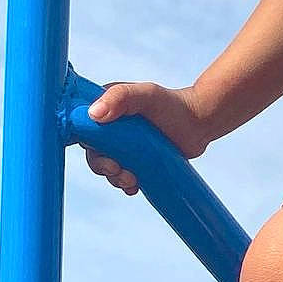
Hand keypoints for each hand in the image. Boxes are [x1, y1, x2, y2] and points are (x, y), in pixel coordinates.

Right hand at [83, 82, 213, 196]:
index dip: (86, 143)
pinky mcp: (137, 161)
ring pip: (107, 167)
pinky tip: (134, 187)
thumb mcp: (145, 94)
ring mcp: (124, 146)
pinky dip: (125, 184)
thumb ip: (119, 97)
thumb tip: (94, 114)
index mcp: (106, 107)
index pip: (83, 127)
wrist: (199, 122)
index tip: (101, 153)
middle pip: (93, 152)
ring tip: (131, 180)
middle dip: (102, 166)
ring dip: (114, 178)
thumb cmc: (172, 104)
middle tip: (118, 170)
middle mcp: (111, 127)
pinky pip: (123, 176)